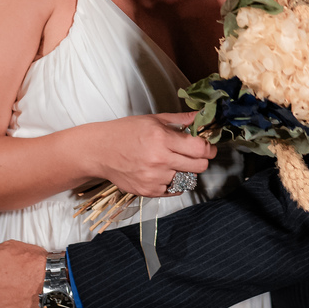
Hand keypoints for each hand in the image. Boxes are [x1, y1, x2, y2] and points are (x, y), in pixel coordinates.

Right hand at [88, 111, 217, 196]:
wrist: (100, 151)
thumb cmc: (125, 132)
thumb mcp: (153, 120)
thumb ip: (180, 120)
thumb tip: (202, 115)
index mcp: (162, 139)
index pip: (199, 148)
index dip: (208, 147)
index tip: (208, 145)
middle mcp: (160, 160)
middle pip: (199, 166)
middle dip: (202, 159)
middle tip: (195, 154)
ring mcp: (154, 178)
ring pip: (187, 179)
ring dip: (185, 171)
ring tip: (173, 161)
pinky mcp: (149, 191)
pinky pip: (174, 190)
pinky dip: (174, 182)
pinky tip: (164, 171)